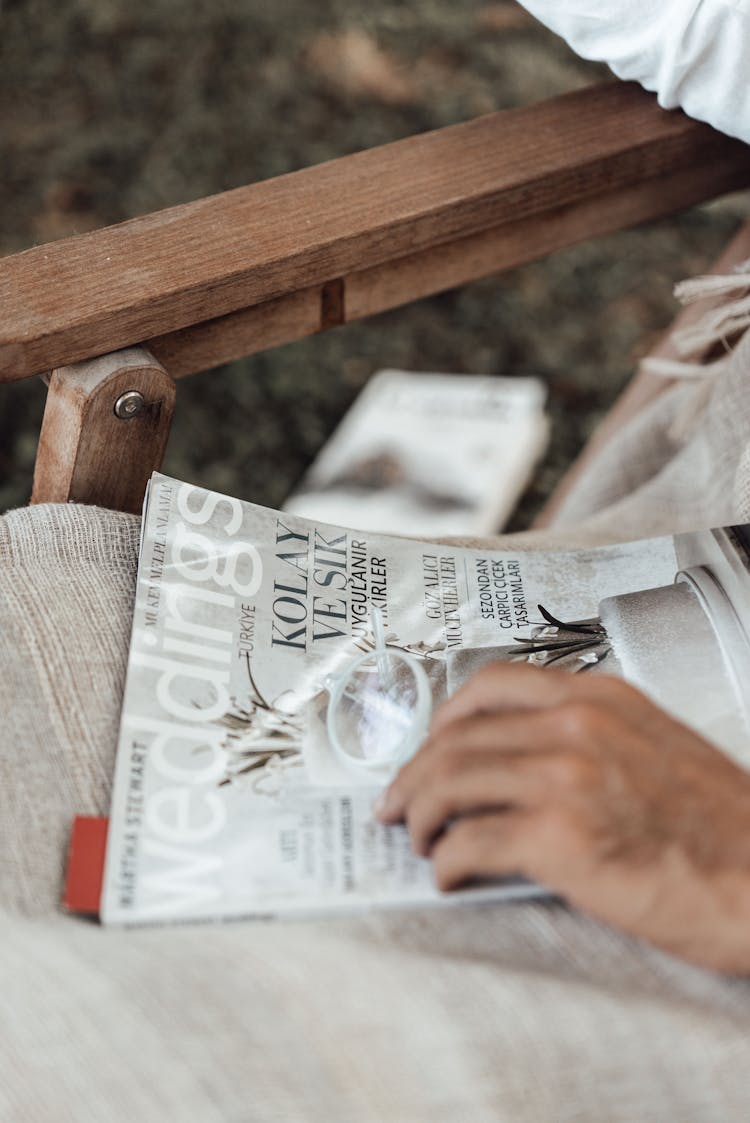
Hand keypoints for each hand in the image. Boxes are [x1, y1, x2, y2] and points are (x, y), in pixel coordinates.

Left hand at [376, 663, 749, 972]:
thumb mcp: (656, 746)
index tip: (428, 745)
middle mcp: (576, 726)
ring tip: (417, 839)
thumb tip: (523, 761)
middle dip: (414, 774)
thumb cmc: (722, 826)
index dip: (444, 718)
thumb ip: (591, 736)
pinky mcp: (559, 837)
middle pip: (457, 737)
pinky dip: (447, 860)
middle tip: (397, 803)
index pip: (492, 685)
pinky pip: (471, 841)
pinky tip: (448, 874)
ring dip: (420, 815)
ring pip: (451, 782)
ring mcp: (565, 777)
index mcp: (599, 699)